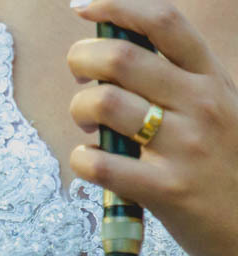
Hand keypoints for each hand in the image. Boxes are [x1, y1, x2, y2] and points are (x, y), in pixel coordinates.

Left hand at [67, 0, 237, 255]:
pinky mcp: (166, 191)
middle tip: (79, 79)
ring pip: (104, 104)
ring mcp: (184, 147)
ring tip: (89, 127)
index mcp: (212, 79)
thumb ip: (177, 85)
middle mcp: (201, 104)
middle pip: (122, 59)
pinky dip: (81, 160)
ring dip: (80, 110)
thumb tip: (114, 62)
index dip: (117, 7)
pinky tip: (91, 162)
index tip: (85, 7)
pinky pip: (100, 164)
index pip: (165, 23)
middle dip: (81, 60)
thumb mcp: (220, 111)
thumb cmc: (228, 168)